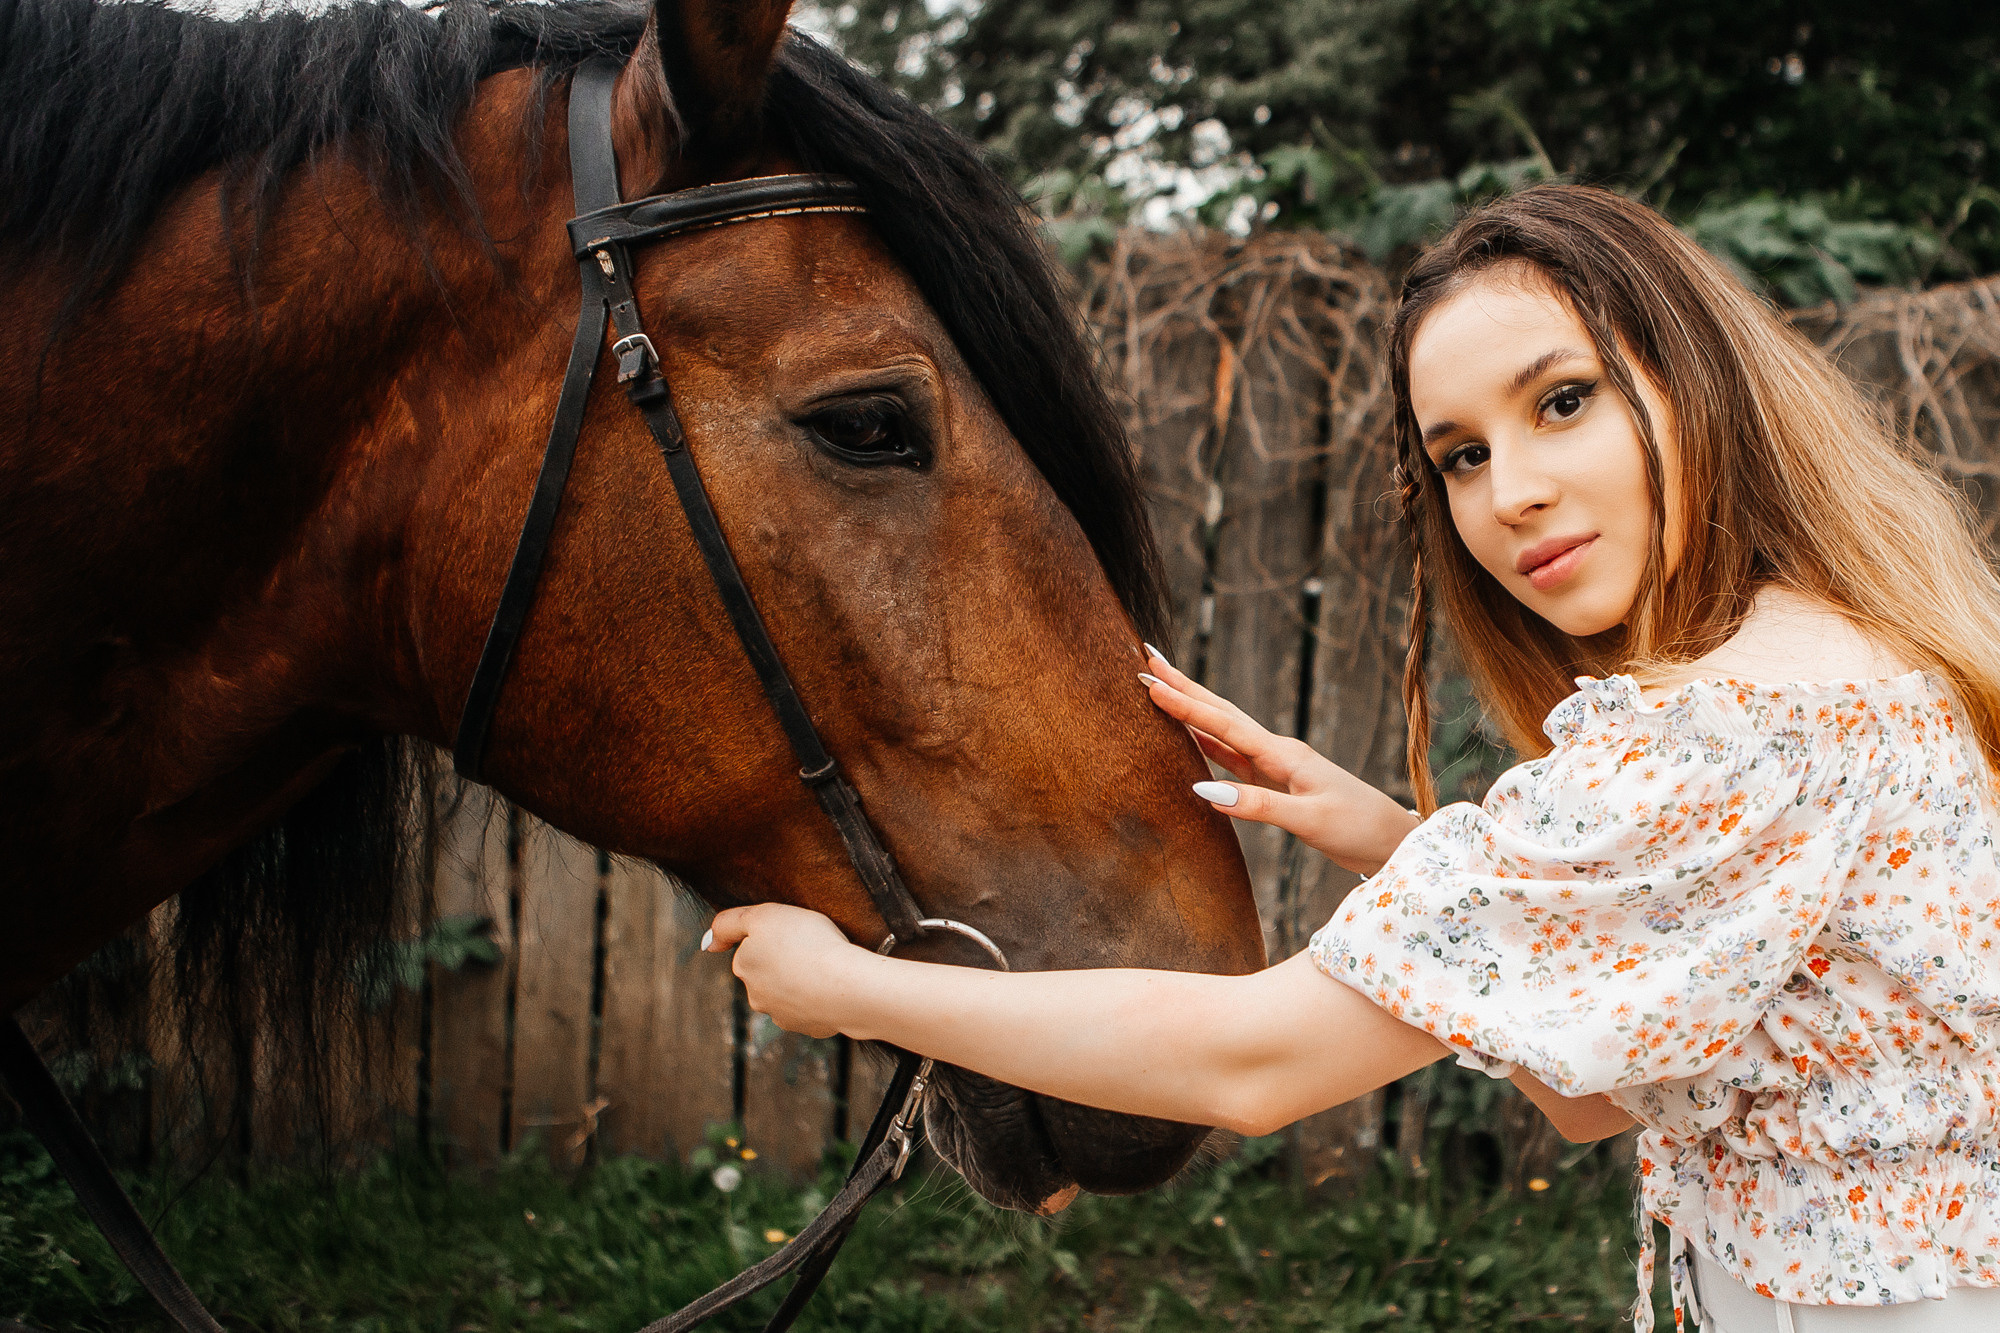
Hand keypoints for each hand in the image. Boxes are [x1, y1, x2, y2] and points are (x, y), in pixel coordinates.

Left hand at [706, 903, 868, 1039]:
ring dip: (803, 982)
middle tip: (811, 948)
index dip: (774, 936)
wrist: (848, 986)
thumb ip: (728, 924)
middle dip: (785, 962)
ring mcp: (783, 1016)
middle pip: (770, 972)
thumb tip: (707, 943)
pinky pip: (814, 1008)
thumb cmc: (809, 943)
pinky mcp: (810, 1028)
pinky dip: (822, 998)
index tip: (793, 933)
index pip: (753, 947)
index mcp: (744, 967)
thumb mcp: (764, 915)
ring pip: (791, 993)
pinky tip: (835, 987)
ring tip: (826, 968)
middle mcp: (757, 997)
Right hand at [1140, 645, 1418, 873]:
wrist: (1390, 838)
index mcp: (1283, 754)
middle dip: (1185, 688)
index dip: (1187, 705)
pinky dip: (1207, 742)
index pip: (1225, 725)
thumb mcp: (1308, 819)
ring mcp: (1275, 765)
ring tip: (1162, 688)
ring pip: (1224, 731)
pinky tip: (1190, 737)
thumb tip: (1204, 790)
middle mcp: (1277, 752)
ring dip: (1193, 709)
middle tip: (1149, 661)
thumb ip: (1258, 805)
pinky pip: (1232, 757)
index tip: (1152, 683)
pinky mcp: (1276, 782)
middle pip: (1222, 713)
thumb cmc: (1355, 827)